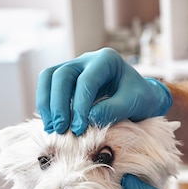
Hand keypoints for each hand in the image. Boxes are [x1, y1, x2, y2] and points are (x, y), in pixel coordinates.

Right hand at [36, 47, 171, 134]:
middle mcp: (87, 60)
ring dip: (47, 103)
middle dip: (59, 104)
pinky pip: (49, 87)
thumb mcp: (133, 103)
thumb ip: (113, 109)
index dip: (80, 105)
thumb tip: (88, 118)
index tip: (79, 128)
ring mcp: (75, 68)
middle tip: (62, 129)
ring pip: (49, 78)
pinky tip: (51, 125)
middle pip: (61, 75)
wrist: (140, 97)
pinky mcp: (68, 81)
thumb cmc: (140, 98)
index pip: (86, 80)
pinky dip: (47, 105)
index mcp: (107, 60)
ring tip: (52, 128)